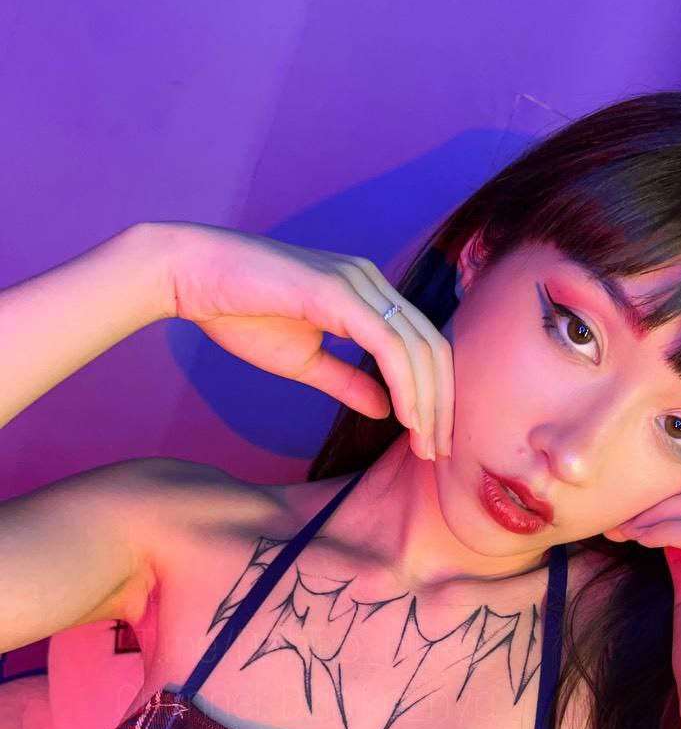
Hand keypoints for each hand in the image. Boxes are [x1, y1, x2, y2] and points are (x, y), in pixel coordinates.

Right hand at [153, 220, 451, 460]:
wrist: (191, 275)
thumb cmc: (240, 312)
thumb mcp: (305, 362)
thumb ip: (347, 383)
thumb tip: (386, 410)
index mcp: (367, 294)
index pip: (422, 346)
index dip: (435, 395)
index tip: (432, 441)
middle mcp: (372, 283)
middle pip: (432, 347)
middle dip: (442, 405)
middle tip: (440, 453)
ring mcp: (358, 283)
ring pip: (417, 348)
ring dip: (427, 403)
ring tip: (426, 445)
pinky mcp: (338, 292)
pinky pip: (387, 344)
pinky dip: (404, 383)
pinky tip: (407, 418)